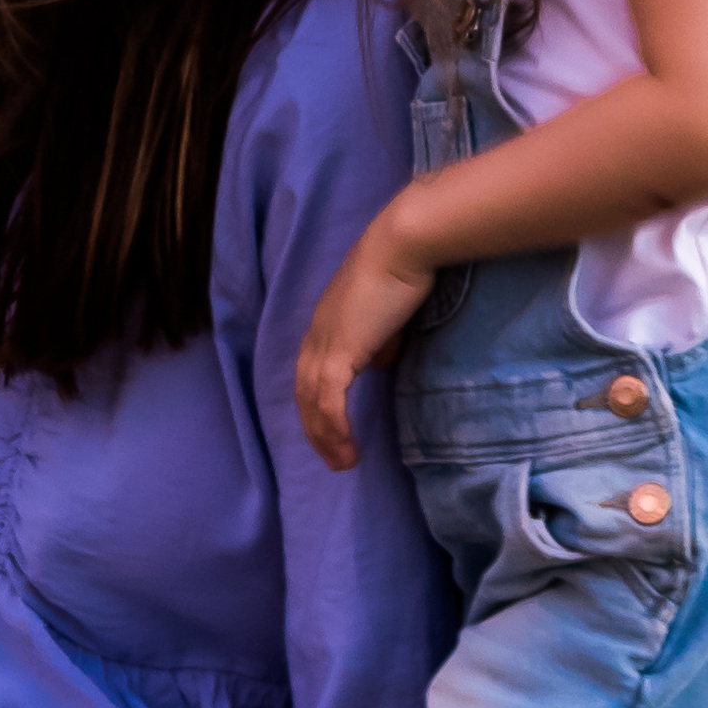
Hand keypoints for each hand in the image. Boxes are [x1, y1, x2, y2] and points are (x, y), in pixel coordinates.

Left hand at [295, 202, 433, 468]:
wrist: (403, 244)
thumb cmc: (403, 268)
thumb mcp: (388, 313)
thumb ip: (380, 340)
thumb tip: (380, 364)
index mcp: (324, 323)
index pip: (311, 373)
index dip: (317, 405)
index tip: (331, 431)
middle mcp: (316, 334)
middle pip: (305, 393)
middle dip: (316, 430)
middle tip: (333, 459)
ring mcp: (324, 342)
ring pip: (313, 401)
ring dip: (326, 437)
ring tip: (343, 463)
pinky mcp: (340, 351)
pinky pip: (330, 400)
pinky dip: (335, 427)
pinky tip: (348, 448)